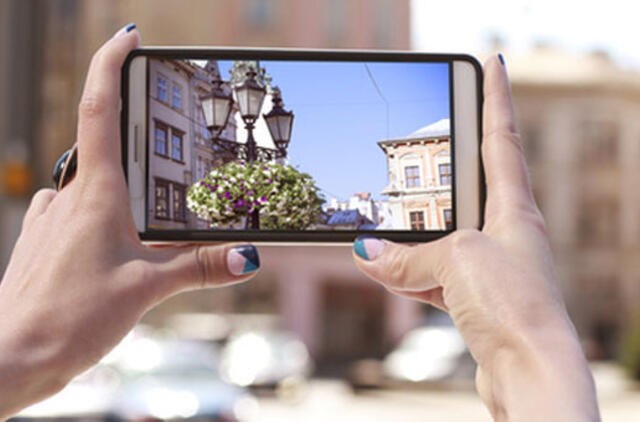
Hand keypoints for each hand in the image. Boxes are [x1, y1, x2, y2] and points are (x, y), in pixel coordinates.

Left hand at [0, 25, 259, 419]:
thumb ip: (199, 267)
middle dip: (136, 141)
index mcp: (94, 194)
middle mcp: (68, 196)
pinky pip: (76, 211)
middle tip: (170, 153)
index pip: (98, 110)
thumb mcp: (146, 289)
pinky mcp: (45, 242)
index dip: (110, 65)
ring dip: (121, 185)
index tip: (128, 37)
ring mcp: (52, 218)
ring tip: (151, 214)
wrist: (9, 358)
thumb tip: (247, 256)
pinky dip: (102, 213)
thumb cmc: (69, 319)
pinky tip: (118, 241)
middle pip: (102, 144)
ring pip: (91, 182)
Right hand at [352, 55, 599, 420]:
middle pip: (471, 186)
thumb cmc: (514, 305)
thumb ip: (407, 254)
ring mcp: (493, 270)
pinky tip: (387, 274)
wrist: (530, 372)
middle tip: (428, 142)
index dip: (497, 96)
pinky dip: (410, 274)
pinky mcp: (479, 301)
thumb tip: (366, 252)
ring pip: (444, 237)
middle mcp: (508, 235)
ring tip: (381, 230)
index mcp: (515, 209)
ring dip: (413, 235)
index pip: (503, 138)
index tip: (494, 61)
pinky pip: (437, 276)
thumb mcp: (456, 261)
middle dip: (447, 166)